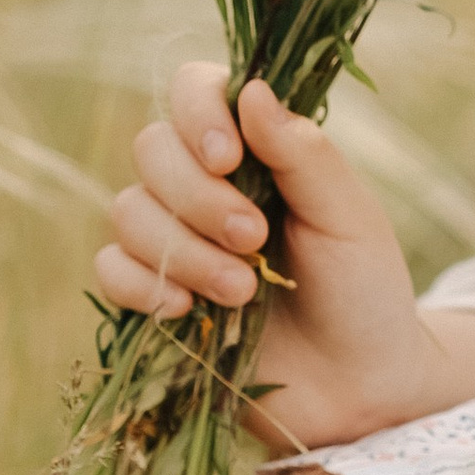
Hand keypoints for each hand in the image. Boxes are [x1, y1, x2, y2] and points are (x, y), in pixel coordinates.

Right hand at [95, 64, 465, 448]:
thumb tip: (251, 89)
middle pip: (152, 149)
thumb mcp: (349, 217)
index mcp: (256, 149)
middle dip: (198, 198)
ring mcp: (173, 237)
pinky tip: (186, 311)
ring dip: (185, 252)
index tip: (229, 157)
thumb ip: (303, 154)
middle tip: (255, 240)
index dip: (196, 112)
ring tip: (243, 291)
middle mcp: (205, 182)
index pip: (194, 88)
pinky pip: (109, 268)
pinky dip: (142, 286)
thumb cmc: (365, 290)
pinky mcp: (152, 293)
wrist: (358, 386)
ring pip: (128, 210)